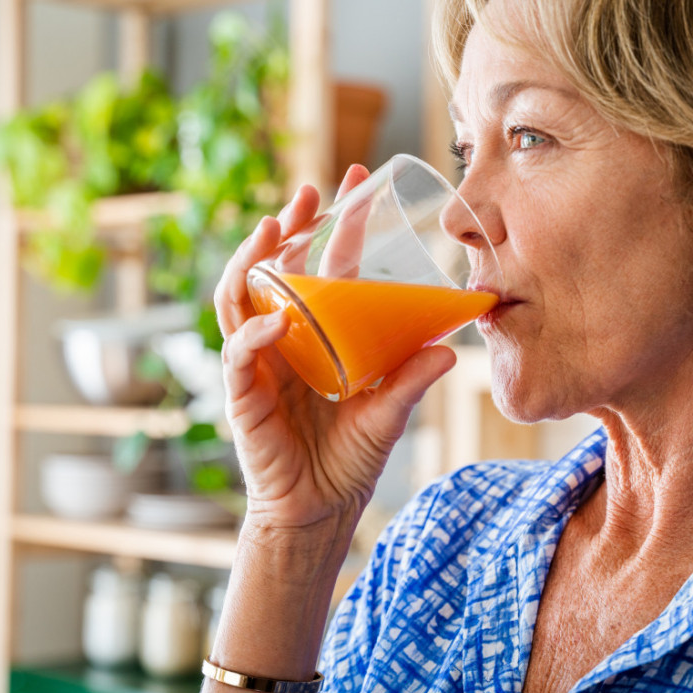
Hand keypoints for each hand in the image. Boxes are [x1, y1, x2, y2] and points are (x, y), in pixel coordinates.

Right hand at [214, 165, 456, 532]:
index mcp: (317, 333)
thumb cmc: (349, 459)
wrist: (319, 511)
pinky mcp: (243, 396)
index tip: (357, 181)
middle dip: (288, 225)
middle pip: (274, 268)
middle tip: (310, 191)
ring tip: (274, 228)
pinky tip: (279, 319)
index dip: (336, 224)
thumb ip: (411, 380)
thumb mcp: (390, 412)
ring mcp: (258, 364)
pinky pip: (241, 355)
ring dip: (254, 260)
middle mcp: (282, 339)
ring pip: (240, 297)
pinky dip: (255, 334)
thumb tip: (452, 349)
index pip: (324, 266)